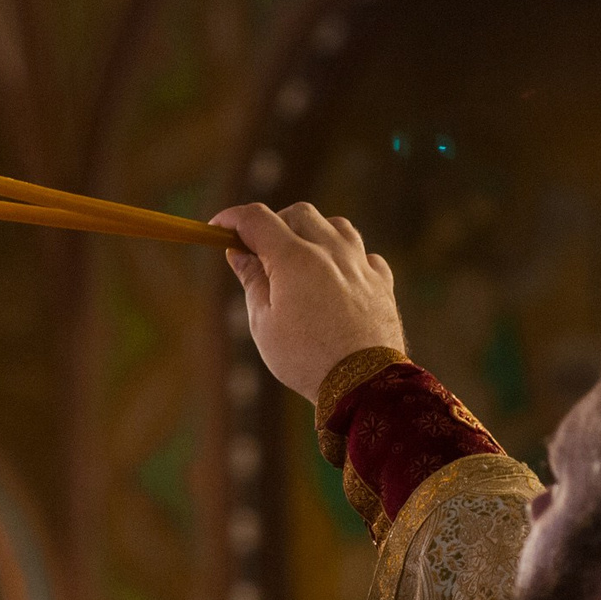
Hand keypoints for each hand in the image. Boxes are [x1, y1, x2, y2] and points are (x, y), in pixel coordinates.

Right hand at [212, 202, 404, 402]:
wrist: (364, 386)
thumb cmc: (306, 359)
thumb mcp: (264, 323)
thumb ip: (252, 281)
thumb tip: (239, 253)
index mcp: (295, 259)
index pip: (257, 219)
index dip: (232, 219)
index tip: (218, 227)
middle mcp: (330, 252)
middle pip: (298, 213)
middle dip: (274, 223)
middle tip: (259, 250)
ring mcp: (360, 265)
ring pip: (336, 226)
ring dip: (313, 233)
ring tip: (301, 260)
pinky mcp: (382, 283)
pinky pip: (364, 255)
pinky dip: (345, 259)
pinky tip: (336, 279)